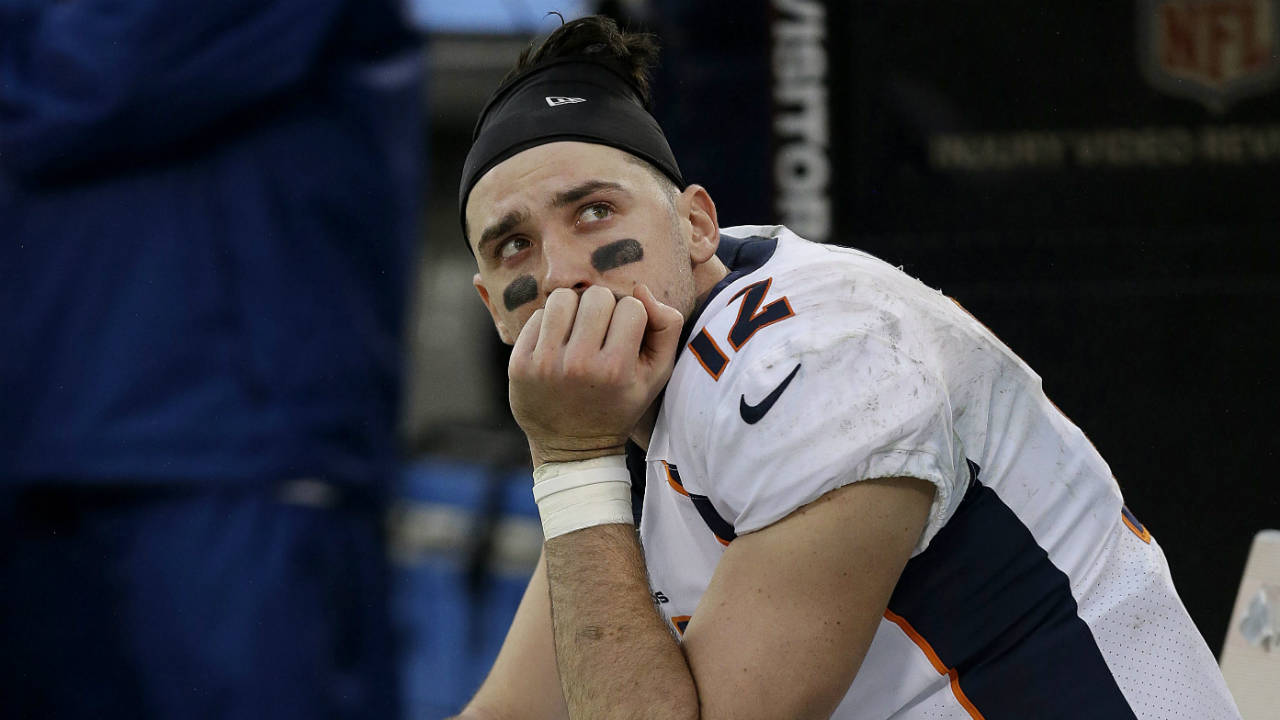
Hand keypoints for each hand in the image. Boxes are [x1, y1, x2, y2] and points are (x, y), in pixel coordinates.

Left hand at [508, 283, 683, 465]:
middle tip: (601, 333)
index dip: (632, 319)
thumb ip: (667, 327)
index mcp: (616, 369)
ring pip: (563, 298)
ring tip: (579, 331)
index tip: (626, 339)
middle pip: (597, 296)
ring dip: (574, 309)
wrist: (573, 448)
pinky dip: (551, 325)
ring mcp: (544, 364)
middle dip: (604, 309)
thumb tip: (641, 289)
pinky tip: (558, 345)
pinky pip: (538, 316)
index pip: (631, 306)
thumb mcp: (656, 375)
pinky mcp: (519, 365)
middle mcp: (578, 365)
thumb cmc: (620, 405)